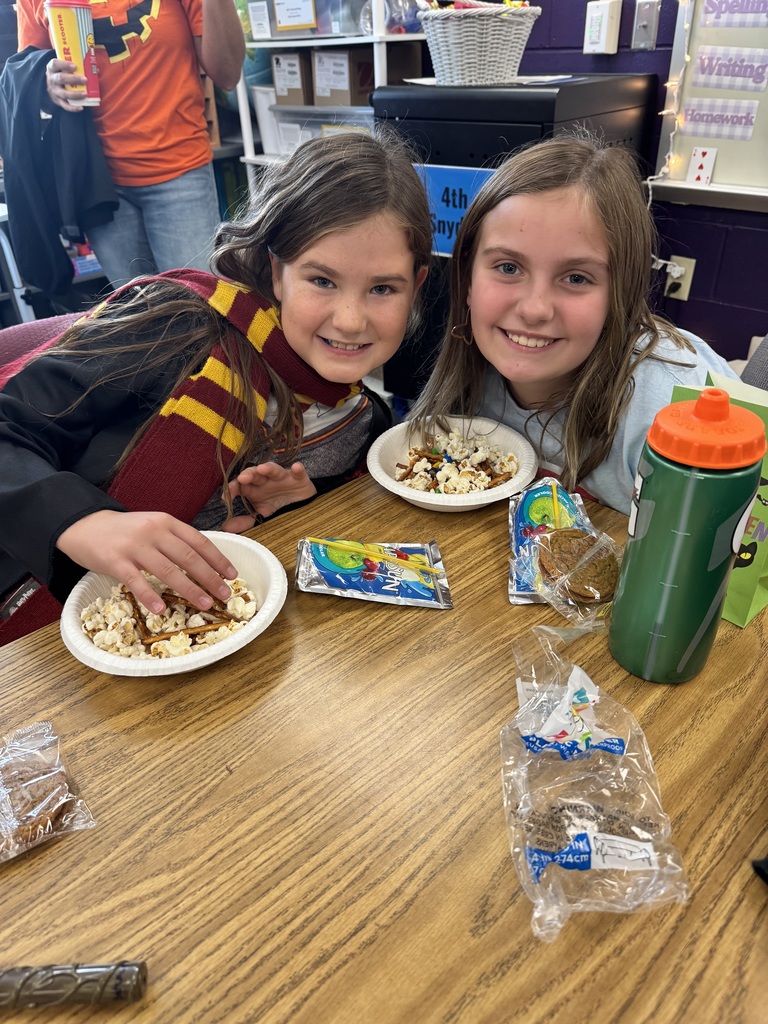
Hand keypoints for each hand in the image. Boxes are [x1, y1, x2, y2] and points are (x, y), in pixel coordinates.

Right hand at [45, 58, 86, 111]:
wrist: (50, 87)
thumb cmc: (62, 74)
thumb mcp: (64, 68)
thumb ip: (77, 67)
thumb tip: (96, 70)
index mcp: (52, 68)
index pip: (55, 64)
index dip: (64, 65)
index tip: (75, 66)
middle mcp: (52, 79)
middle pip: (61, 78)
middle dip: (73, 79)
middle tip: (85, 80)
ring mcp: (55, 91)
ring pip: (64, 93)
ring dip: (75, 94)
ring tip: (85, 94)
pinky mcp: (58, 101)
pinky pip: (65, 105)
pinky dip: (73, 108)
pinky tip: (81, 107)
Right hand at [56, 510, 238, 614]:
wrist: (85, 525)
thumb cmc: (125, 530)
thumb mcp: (153, 525)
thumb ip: (175, 540)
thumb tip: (205, 563)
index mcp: (167, 522)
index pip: (199, 541)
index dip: (218, 559)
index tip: (232, 576)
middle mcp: (154, 531)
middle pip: (188, 557)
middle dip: (210, 578)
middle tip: (225, 595)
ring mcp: (134, 545)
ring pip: (167, 570)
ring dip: (189, 589)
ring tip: (204, 604)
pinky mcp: (115, 560)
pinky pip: (135, 581)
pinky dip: (149, 596)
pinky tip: (160, 610)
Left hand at [221, 462, 315, 532]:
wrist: (301, 505)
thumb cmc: (278, 507)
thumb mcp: (261, 515)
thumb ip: (245, 521)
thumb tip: (225, 528)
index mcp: (254, 489)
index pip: (240, 486)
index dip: (232, 489)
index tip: (226, 498)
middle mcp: (266, 480)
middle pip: (254, 474)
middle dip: (248, 475)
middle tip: (242, 479)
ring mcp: (282, 477)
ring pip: (274, 470)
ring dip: (268, 468)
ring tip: (262, 469)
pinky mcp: (298, 478)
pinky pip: (298, 472)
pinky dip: (298, 470)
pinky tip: (296, 468)